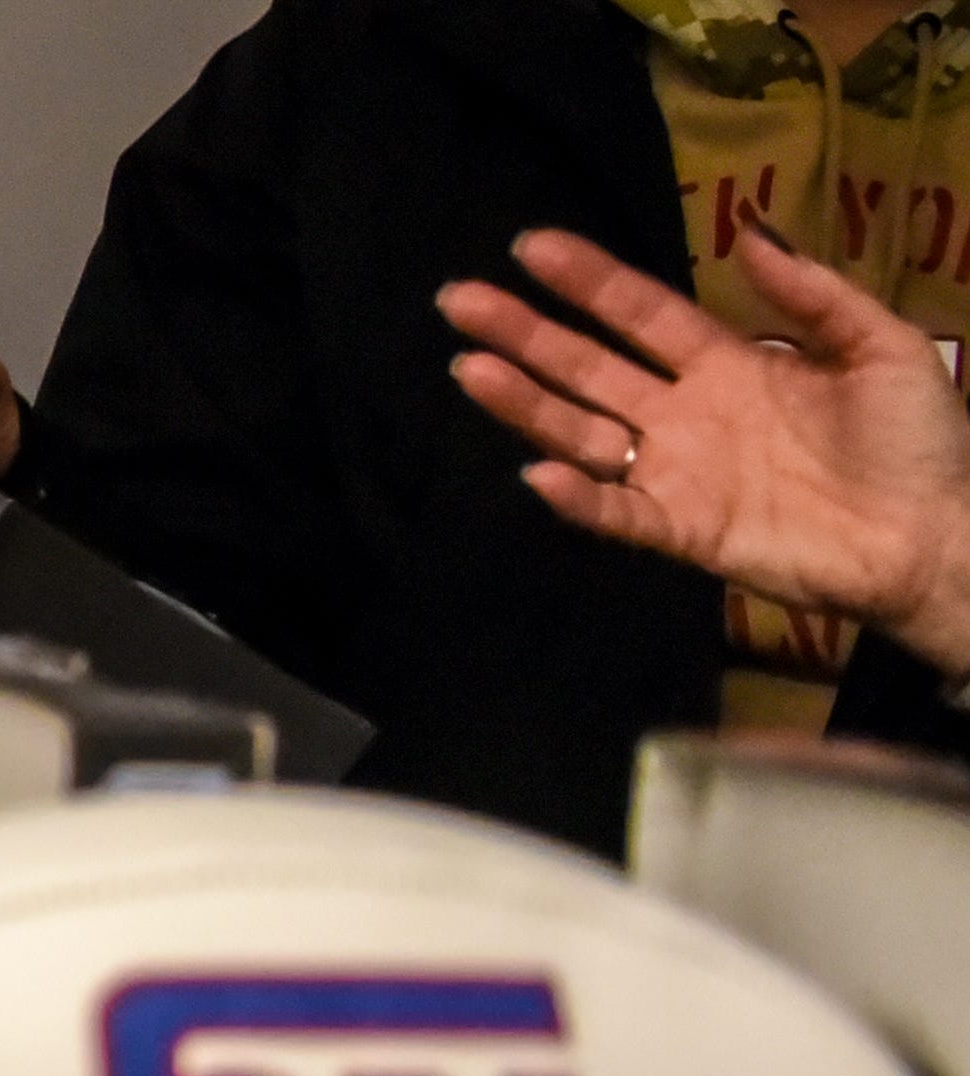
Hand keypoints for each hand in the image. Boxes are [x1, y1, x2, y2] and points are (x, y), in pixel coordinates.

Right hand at [442, 225, 969, 676]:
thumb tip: (751, 233)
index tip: (530, 247)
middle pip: (588, 368)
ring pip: (583, 434)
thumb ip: (812, 294)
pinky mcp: (685, 531)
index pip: (640, 314)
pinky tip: (538, 474)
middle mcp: (686, 414)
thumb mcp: (879, 345)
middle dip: (524, 334)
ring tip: (471, 371)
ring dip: (525, 405)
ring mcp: (678, 474)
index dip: (588, 281)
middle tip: (460, 301)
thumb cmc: (915, 442)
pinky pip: (618, 512)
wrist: (933, 535)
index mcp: (728, 363)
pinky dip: (579, 499)